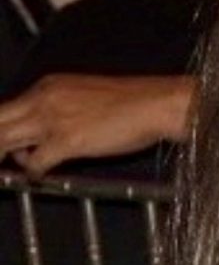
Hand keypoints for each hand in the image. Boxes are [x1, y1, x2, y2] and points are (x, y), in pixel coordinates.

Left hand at [0, 73, 194, 176]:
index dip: (0, 130)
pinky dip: (32, 173)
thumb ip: (64, 111)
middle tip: (2, 162)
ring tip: (10, 173)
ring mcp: (52, 120)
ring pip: (4, 140)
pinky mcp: (67, 140)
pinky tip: (39, 177)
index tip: (4, 147)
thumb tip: (52, 134)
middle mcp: (43, 99)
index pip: (6, 108)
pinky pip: (35, 162)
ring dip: (6, 159)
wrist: (156, 103)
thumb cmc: (133, 103)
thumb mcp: (87, 98)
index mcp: (48, 87)